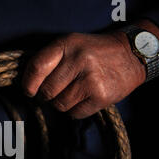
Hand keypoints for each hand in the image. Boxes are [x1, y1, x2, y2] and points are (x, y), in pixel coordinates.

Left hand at [22, 31, 146, 118]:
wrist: (132, 54)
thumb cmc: (93, 52)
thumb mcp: (71, 45)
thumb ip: (48, 60)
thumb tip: (27, 86)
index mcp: (67, 45)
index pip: (37, 67)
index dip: (28, 83)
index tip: (29, 90)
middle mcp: (79, 60)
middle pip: (47, 91)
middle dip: (47, 95)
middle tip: (55, 91)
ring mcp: (91, 79)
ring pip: (59, 105)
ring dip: (61, 103)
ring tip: (72, 93)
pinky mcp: (101, 96)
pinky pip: (74, 114)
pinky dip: (75, 110)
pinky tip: (83, 99)